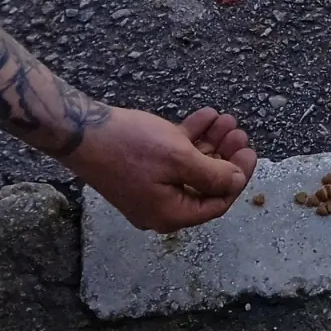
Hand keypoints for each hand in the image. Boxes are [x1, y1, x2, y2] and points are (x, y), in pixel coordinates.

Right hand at [69, 105, 257, 232]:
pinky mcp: (139, 170)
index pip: (216, 204)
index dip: (238, 178)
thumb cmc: (130, 147)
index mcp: (171, 215)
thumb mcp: (179, 159)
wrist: (80, 131)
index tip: (250, 153)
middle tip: (239, 133)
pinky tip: (205, 115)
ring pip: (189, 167)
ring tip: (226, 119)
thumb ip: (213, 175)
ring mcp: (148, 188)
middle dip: (225, 156)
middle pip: (204, 185)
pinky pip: (171, 157)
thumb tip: (237, 183)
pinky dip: (189, 137)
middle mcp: (160, 207)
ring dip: (210, 143)